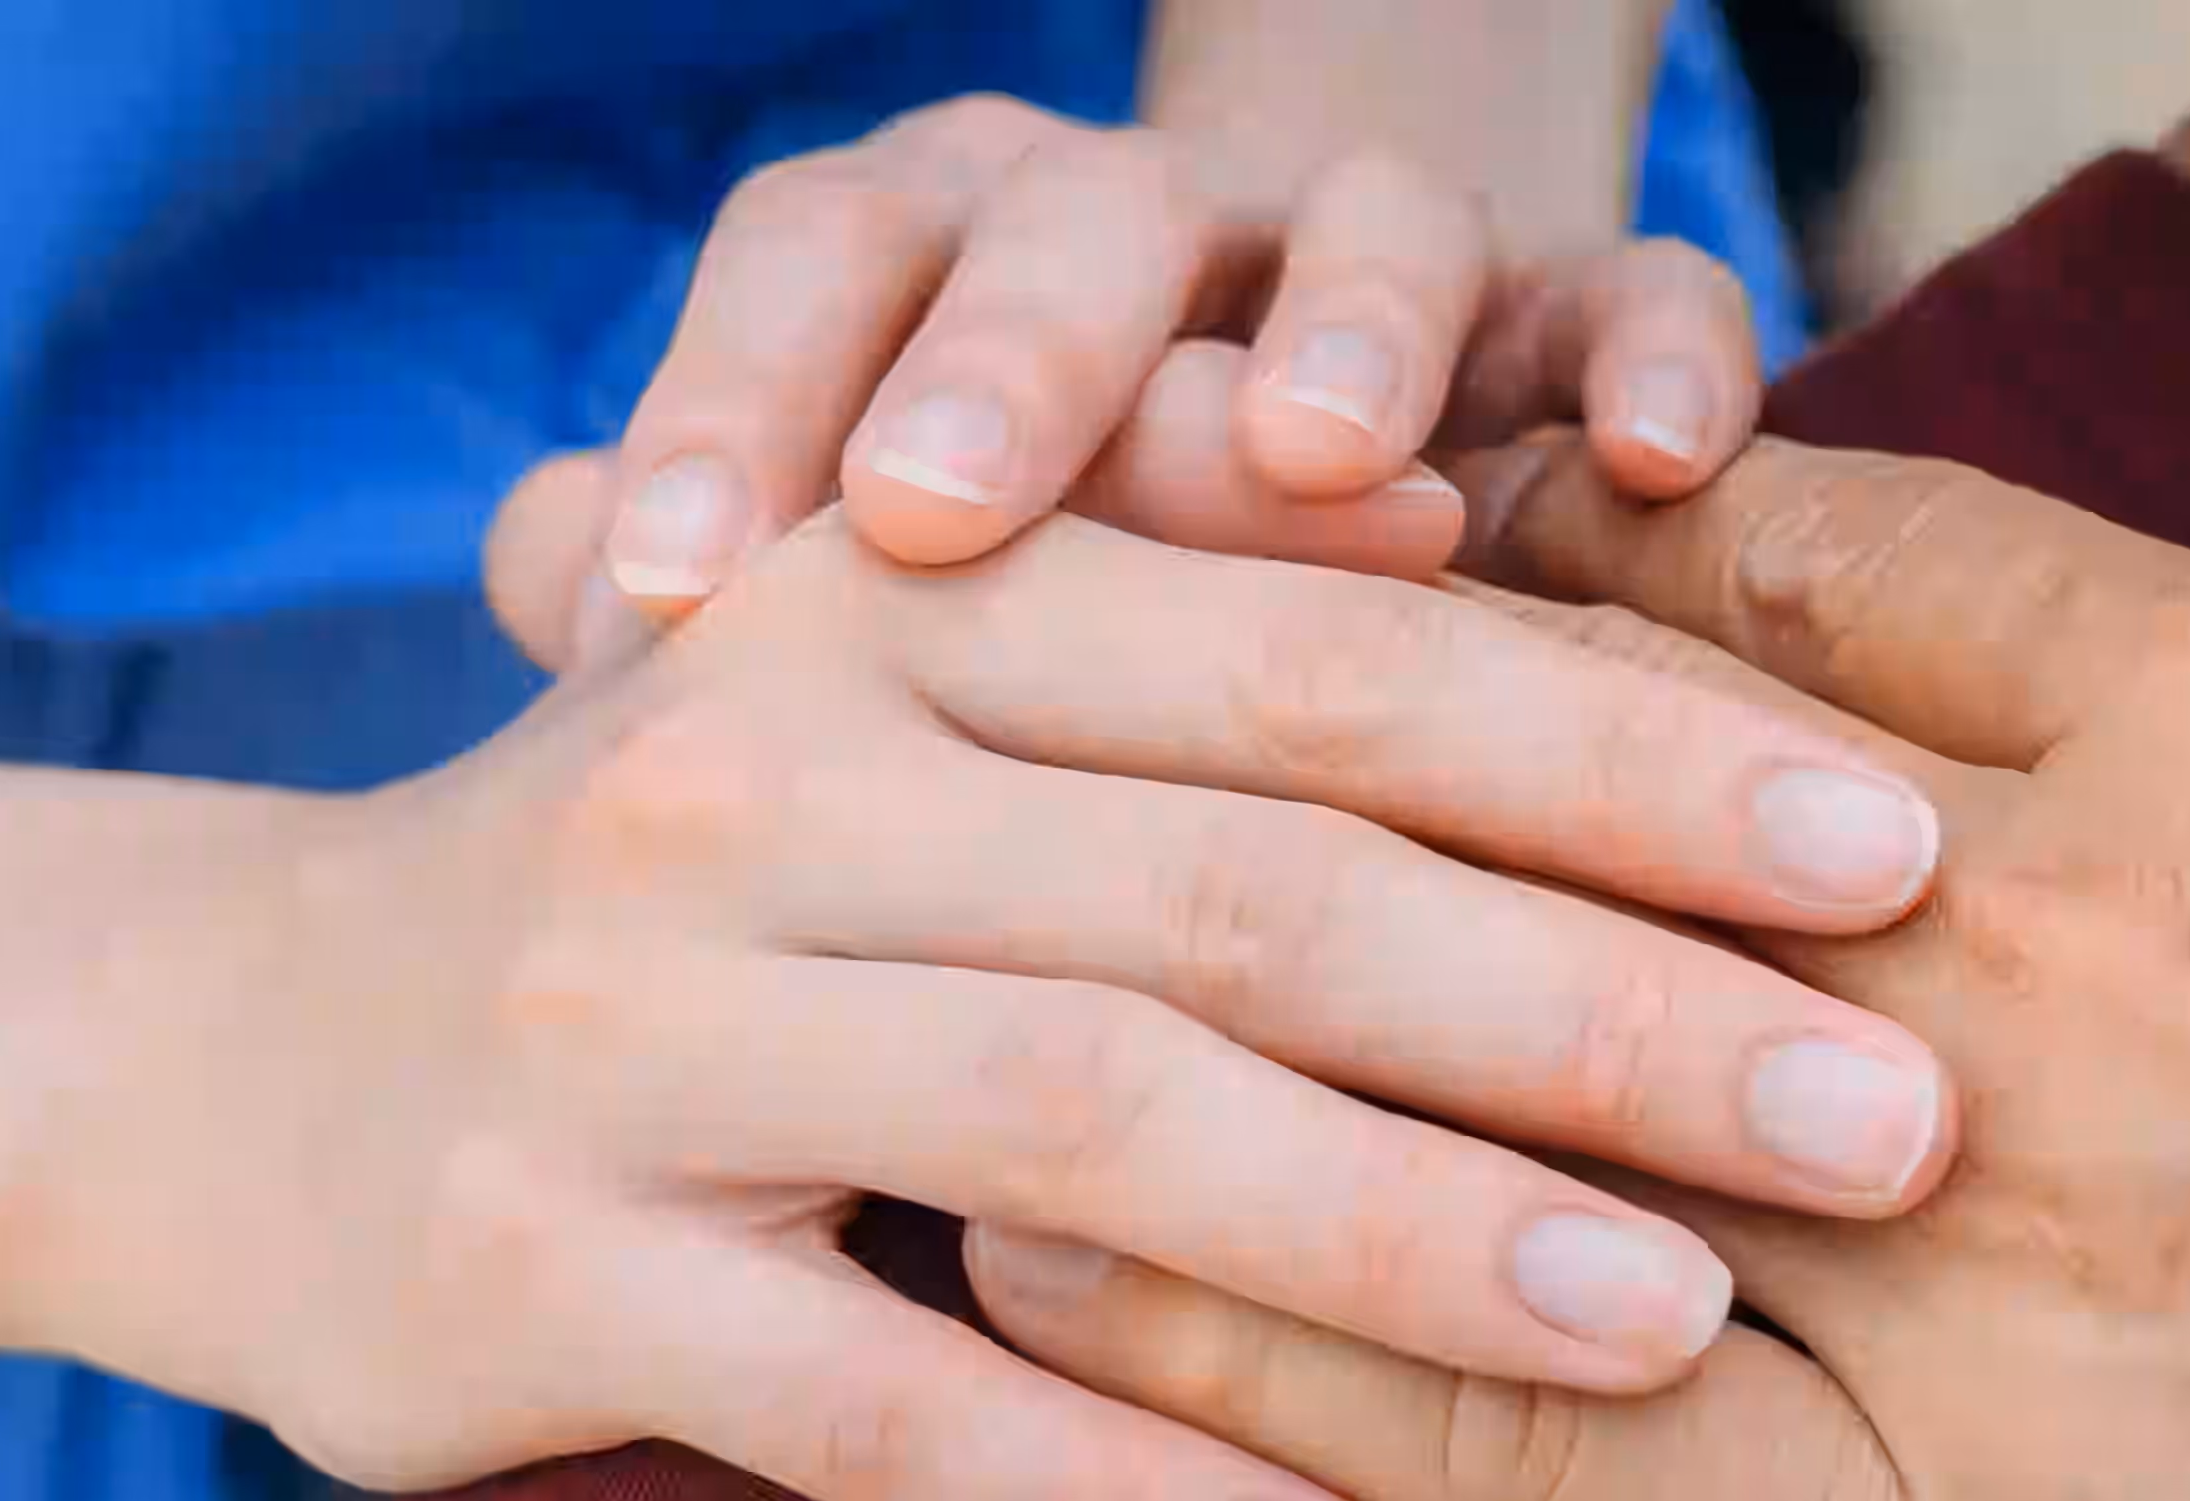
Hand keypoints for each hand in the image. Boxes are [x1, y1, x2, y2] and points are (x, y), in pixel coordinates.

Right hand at [0, 506, 1950, 1500]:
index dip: (1624, 752)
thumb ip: (1178, 625)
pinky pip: (879, 1406)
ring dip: (1409, 1243)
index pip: (1324, 661)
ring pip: (1089, 1130)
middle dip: (1599, 1004)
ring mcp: (629, 1030)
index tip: (1900, 855)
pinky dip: (1125, 1492)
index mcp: (904, 601)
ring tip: (1678, 1338)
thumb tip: (1502, 541)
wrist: (231, 1037)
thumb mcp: (907, 696)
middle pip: (1249, 885)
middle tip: (1895, 1112)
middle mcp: (762, 776)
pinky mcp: (531, 1275)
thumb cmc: (694, 866)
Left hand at [551, 94, 1755, 663]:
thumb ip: (737, 585)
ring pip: (1374, 224)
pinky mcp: (1583, 319)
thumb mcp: (888, 580)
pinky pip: (1636, 293)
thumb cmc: (1058, 562)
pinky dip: (1648, 353)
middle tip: (934, 513)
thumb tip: (538, 569)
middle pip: (1070, 225)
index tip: (660, 588)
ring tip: (1329, 464)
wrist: (1346, 449)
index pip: (819, 260)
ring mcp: (1386, 262)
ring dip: (1348, 325)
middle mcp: (1164, 233)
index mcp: (959, 262)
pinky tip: (1651, 464)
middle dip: (1008, 359)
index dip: (736, 394)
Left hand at [964, 401, 2189, 1500]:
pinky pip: (1526, 1427)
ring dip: (1222, 1003)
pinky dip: (1274, 1339)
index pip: (1791, 571)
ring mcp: (1974, 1253)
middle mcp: (2055, 944)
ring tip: (1005, 955)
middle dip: (1342, 721)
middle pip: (1577, 782)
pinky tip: (1069, 1269)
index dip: (1586, 543)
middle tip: (1144, 683)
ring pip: (1488, 1072)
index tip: (1448, 544)